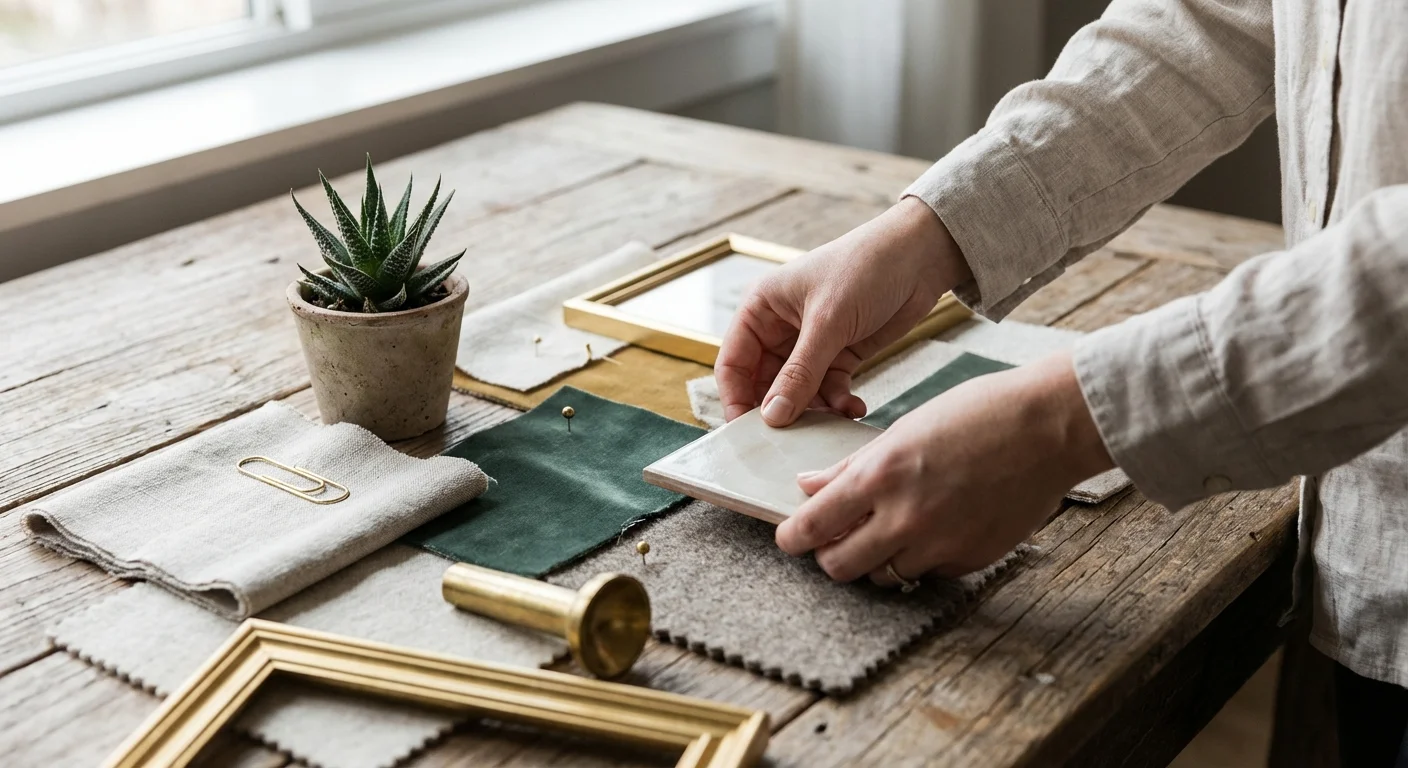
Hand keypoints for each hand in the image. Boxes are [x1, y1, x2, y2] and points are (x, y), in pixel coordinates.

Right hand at [716, 198, 971, 425]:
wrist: (921, 255)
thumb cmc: (865, 267)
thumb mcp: (828, 322)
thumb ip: (799, 374)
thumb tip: (772, 417)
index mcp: (761, 309)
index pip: (733, 364)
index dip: (735, 399)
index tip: (746, 432)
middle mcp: (780, 328)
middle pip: (763, 384)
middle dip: (778, 410)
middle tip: (791, 438)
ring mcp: (811, 344)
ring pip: (798, 392)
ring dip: (813, 410)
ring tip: (831, 420)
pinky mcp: (840, 354)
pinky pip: (828, 390)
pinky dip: (837, 403)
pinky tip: (853, 407)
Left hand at [775, 350, 1114, 582]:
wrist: (1049, 426)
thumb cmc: (978, 414)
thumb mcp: (904, 430)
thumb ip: (851, 467)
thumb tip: (808, 487)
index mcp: (881, 476)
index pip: (812, 527)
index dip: (792, 537)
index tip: (790, 537)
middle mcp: (905, 517)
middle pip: (840, 567)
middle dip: (831, 555)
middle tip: (838, 538)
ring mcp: (940, 543)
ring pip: (884, 575)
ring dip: (878, 559)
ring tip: (891, 528)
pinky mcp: (971, 558)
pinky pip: (928, 572)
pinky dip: (922, 558)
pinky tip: (935, 526)